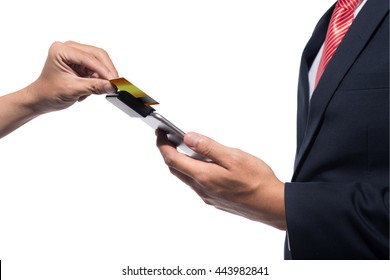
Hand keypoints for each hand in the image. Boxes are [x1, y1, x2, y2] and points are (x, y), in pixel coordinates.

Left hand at [27, 41, 117, 112]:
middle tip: (115, 83)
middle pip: (97, 55)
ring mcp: (76, 53)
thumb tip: (112, 86)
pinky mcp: (81, 61)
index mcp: (61, 50)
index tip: (114, 81)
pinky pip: (97, 67)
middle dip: (107, 70)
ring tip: (97, 89)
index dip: (104, 70)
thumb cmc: (50, 92)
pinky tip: (90, 88)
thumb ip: (94, 87)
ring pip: (99, 61)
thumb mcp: (73, 90)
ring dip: (102, 76)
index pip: (89, 57)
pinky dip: (98, 79)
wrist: (42, 99)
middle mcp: (69, 48)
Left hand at [156, 130, 285, 229]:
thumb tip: (188, 138)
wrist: (272, 205)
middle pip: (176, 169)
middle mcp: (202, 189)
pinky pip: (197, 184)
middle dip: (167, 152)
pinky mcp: (215, 200)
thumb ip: (208, 147)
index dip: (162, 145)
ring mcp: (208, 196)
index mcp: (203, 176)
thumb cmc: (257, 181)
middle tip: (166, 138)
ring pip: (186, 177)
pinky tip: (203, 164)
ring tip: (183, 147)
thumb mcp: (233, 157)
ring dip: (180, 162)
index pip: (172, 159)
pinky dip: (193, 171)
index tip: (159, 132)